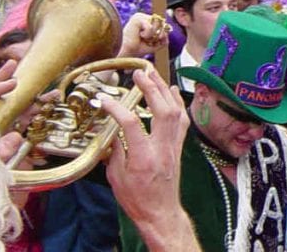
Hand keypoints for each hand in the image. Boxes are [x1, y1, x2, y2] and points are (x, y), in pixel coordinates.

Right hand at [101, 69, 189, 227]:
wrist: (160, 212)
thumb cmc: (136, 199)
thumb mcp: (115, 177)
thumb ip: (114, 150)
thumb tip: (112, 129)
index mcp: (143, 157)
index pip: (131, 124)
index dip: (117, 108)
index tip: (105, 100)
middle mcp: (162, 148)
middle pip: (163, 111)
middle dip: (152, 88)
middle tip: (140, 73)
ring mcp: (173, 146)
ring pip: (175, 112)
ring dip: (165, 90)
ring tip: (155, 74)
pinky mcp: (178, 147)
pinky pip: (182, 120)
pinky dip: (177, 102)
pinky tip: (172, 91)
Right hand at [118, 13, 170, 56]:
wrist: (126, 52)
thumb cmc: (138, 48)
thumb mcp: (156, 45)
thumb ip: (165, 39)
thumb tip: (166, 31)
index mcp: (148, 21)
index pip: (164, 24)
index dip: (163, 33)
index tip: (153, 41)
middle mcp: (145, 17)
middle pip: (163, 23)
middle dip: (158, 35)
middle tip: (148, 40)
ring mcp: (141, 16)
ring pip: (158, 24)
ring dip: (152, 35)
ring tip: (143, 37)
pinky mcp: (137, 18)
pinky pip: (151, 27)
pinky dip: (147, 34)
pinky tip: (139, 35)